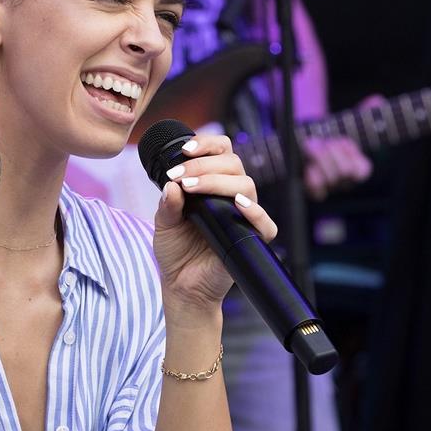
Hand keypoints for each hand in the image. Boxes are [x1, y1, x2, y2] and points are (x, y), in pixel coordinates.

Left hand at [153, 134, 277, 314]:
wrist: (181, 285)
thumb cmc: (176, 251)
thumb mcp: (164, 224)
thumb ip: (168, 204)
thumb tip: (172, 184)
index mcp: (213, 186)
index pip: (221, 153)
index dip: (207, 145)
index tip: (185, 150)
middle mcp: (231, 196)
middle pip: (234, 164)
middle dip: (204, 164)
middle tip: (180, 175)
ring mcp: (243, 216)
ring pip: (246, 185)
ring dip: (217, 182)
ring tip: (191, 189)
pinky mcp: (252, 239)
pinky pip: (266, 223)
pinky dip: (255, 212)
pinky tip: (238, 205)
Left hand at [301, 94, 384, 200]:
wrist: (306, 142)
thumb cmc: (332, 133)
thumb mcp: (349, 121)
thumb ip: (365, 112)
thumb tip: (377, 100)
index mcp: (359, 168)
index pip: (362, 170)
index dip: (350, 153)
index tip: (342, 140)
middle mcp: (346, 181)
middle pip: (344, 171)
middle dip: (332, 151)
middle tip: (323, 139)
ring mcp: (330, 188)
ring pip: (329, 179)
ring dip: (319, 157)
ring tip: (312, 144)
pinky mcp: (313, 190)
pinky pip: (316, 190)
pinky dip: (311, 175)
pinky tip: (308, 164)